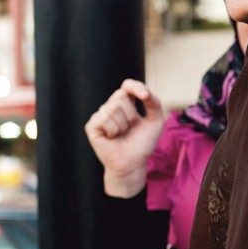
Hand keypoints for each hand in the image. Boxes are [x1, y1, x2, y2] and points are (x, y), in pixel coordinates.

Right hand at [84, 79, 165, 197]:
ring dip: (122, 125)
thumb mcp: (155, 121)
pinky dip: (113, 130)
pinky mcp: (92, 126)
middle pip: (120, 95)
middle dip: (130, 114)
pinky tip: (112, 137)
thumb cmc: (143, 143)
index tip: (145, 96)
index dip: (135, 87)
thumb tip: (144, 92)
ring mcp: (100, 116)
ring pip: (112, 107)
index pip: (127, 85)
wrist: (133, 163)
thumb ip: (153, 102)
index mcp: (126, 104)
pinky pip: (104, 118)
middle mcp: (111, 107)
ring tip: (121, 134)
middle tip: (129, 128)